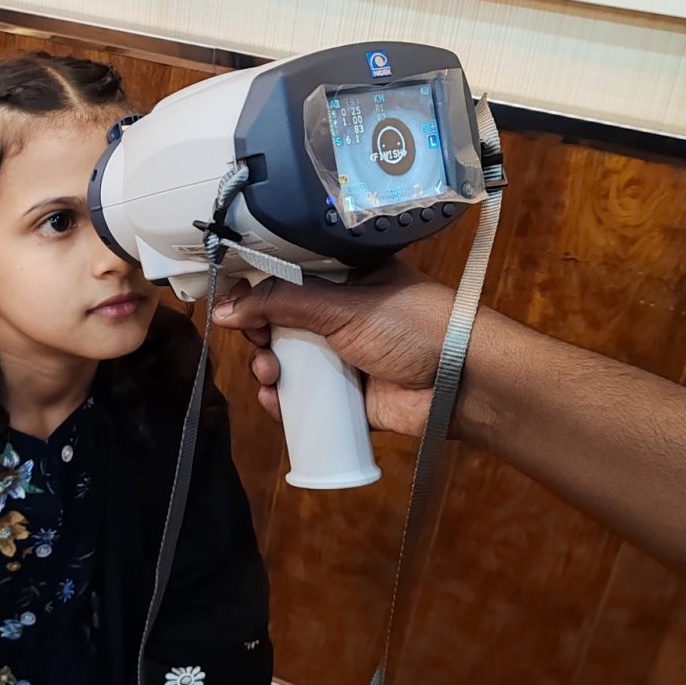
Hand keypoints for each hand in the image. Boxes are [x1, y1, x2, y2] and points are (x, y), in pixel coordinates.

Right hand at [212, 263, 457, 438]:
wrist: (461, 381)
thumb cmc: (410, 326)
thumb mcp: (342, 304)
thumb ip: (281, 302)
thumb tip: (224, 309)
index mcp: (346, 281)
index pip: (288, 280)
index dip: (257, 292)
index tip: (233, 306)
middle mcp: (344, 317)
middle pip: (282, 325)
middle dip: (260, 337)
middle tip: (257, 344)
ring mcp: (346, 359)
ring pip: (290, 365)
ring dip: (269, 371)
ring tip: (270, 377)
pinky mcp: (349, 399)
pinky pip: (306, 402)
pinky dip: (285, 404)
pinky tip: (276, 404)